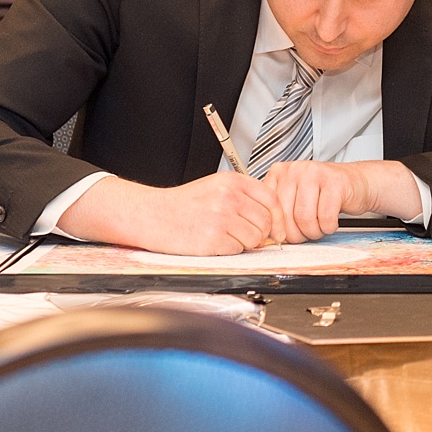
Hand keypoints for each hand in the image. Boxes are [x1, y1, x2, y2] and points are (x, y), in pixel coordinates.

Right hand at [56, 172, 286, 254]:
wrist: (153, 215)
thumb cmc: (184, 204)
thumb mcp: (216, 188)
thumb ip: (244, 199)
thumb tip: (270, 222)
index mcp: (233, 181)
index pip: (272, 199)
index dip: (278, 218)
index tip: (276, 229)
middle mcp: (229, 197)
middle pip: (266, 221)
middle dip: (261, 234)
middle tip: (246, 235)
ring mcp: (222, 218)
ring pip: (255, 238)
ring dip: (245, 243)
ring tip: (225, 236)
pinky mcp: (214, 239)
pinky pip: (237, 250)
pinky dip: (230, 250)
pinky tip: (215, 242)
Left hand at [259, 159, 423, 242]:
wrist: (356, 183)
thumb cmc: (323, 194)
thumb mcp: (294, 197)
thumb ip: (279, 211)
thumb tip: (267, 236)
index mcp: (279, 172)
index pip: (269, 209)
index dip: (277, 229)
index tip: (284, 236)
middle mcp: (295, 169)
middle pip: (287, 217)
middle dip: (298, 234)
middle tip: (307, 233)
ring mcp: (315, 173)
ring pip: (305, 218)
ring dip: (314, 232)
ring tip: (320, 227)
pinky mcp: (335, 182)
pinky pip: (326, 217)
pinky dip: (329, 227)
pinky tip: (331, 221)